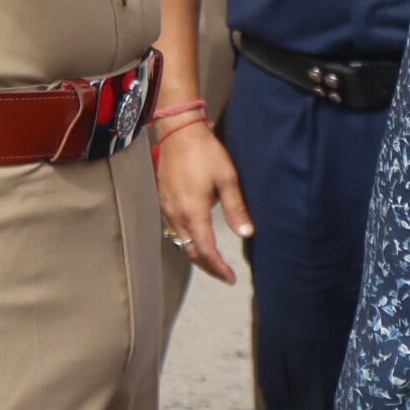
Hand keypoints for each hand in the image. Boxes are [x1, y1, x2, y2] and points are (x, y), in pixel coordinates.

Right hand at [156, 121, 251, 284]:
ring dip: (194, 254)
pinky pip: (172, 230)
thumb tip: (247, 233)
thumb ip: (236, 208)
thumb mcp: (227, 178)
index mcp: (193, 212)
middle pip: (189, 251)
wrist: (179, 132)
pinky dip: (184, 240)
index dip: (218, 268)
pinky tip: (193, 237)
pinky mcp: (162, 200)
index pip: (205, 250)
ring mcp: (166, 208)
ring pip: (179, 242)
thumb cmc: (205, 152)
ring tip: (210, 260)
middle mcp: (176, 215)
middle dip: (207, 266)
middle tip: (222, 274)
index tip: (230, 278)